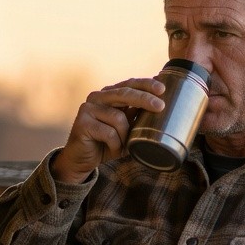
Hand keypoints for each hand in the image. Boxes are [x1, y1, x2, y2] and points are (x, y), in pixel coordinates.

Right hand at [51, 78, 165, 184]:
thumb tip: (160, 104)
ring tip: (123, 145)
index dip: (146, 84)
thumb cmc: (107, 144)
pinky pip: (109, 133)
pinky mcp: (82, 123)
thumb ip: (136, 116)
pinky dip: (115, 144)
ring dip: (125, 136)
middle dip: (145, 99)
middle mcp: (97, 97)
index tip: (163, 89)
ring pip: (118, 118)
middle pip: (125, 94)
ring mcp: (88, 108)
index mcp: (109, 95)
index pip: (129, 84)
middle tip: (160, 106)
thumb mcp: (126, 129)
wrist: (82, 160)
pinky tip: (111, 149)